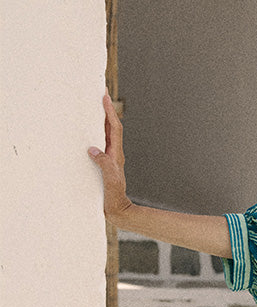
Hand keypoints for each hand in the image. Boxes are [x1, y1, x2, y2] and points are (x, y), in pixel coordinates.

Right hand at [88, 93, 131, 223]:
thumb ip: (104, 164)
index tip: (104, 97)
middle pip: (111, 127)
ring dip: (102, 120)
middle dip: (106, 110)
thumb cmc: (114, 197)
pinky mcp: (105, 165)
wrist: (118, 212)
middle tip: (100, 95)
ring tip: (94, 107)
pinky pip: (101, 144)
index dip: (109, 112)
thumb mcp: (110, 180)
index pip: (114, 128)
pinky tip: (88, 133)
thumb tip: (93, 149)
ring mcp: (110, 159)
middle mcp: (114, 154)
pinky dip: (96, 134)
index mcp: (116, 154)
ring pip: (106, 135)